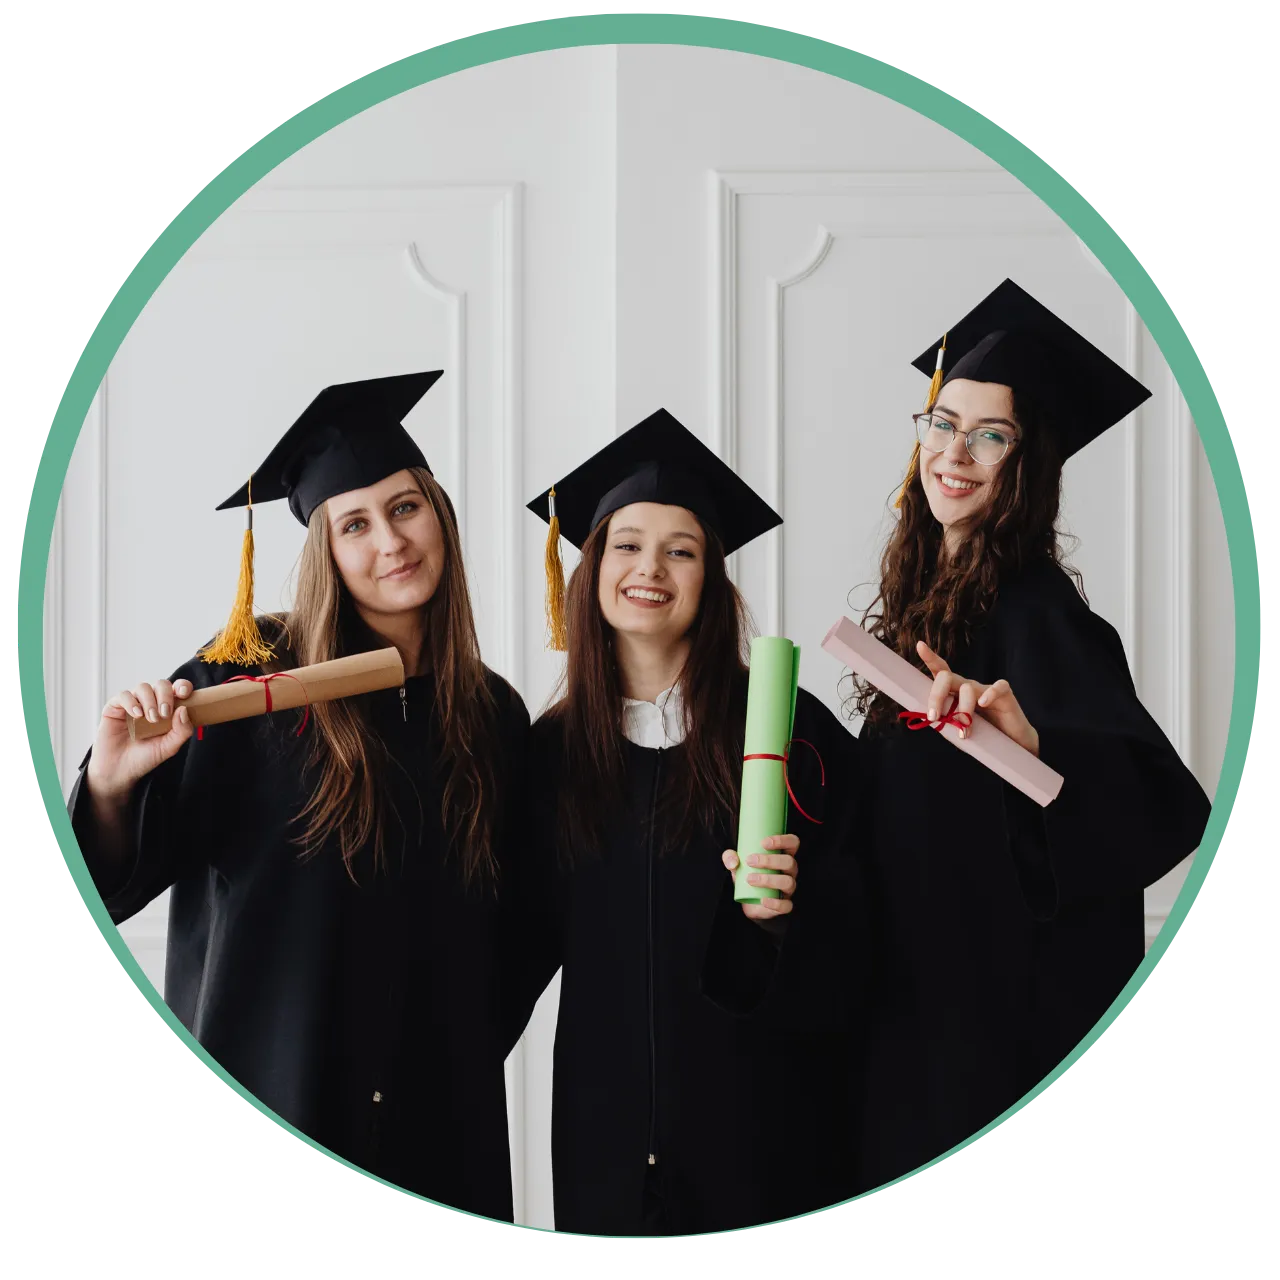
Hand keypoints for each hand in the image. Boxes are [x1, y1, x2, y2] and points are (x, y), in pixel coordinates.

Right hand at [85, 677, 196, 804]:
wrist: (120, 770)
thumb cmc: (145, 757)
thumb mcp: (169, 747)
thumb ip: (182, 731)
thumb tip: (184, 709)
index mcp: (167, 709)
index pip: (177, 689)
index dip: (182, 686)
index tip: (184, 694)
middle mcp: (150, 703)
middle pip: (161, 684)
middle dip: (166, 696)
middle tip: (164, 714)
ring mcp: (133, 704)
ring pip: (143, 687)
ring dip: (150, 701)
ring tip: (151, 719)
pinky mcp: (115, 708)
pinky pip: (123, 695)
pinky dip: (131, 702)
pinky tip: (136, 714)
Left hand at [722, 834, 798, 920]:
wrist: (747, 900)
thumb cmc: (747, 874)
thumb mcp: (736, 863)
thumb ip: (730, 857)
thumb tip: (733, 861)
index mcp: (783, 855)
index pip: (793, 843)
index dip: (783, 840)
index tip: (763, 843)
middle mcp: (789, 871)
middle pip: (789, 862)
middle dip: (770, 860)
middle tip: (750, 860)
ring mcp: (788, 888)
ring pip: (788, 882)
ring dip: (768, 879)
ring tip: (750, 879)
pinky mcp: (784, 905)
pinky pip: (786, 905)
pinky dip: (775, 903)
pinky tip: (763, 900)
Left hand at [917, 641, 1039, 756]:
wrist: (1011, 742)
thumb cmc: (983, 734)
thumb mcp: (959, 727)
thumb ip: (946, 719)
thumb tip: (929, 718)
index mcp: (955, 692)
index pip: (940, 671)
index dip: (930, 658)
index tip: (920, 645)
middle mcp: (968, 686)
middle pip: (947, 677)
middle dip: (936, 696)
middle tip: (934, 717)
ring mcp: (986, 688)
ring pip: (967, 688)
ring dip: (962, 711)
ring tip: (964, 732)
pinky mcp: (1005, 694)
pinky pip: (997, 688)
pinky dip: (989, 694)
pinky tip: (983, 704)